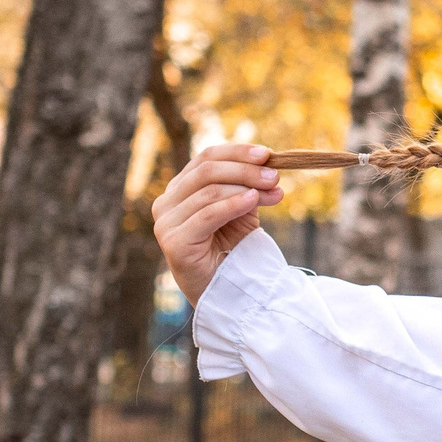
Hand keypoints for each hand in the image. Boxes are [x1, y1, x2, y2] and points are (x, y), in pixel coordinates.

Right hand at [153, 144, 283, 304]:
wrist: (228, 288)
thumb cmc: (233, 248)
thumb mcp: (243, 209)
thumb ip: (249, 187)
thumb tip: (270, 165)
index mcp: (181, 189)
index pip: (206, 158)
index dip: (237, 153)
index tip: (267, 154)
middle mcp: (167, 202)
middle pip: (207, 171)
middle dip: (245, 170)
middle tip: (275, 175)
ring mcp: (166, 222)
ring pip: (209, 191)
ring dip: (246, 187)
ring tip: (274, 191)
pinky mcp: (173, 242)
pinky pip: (207, 215)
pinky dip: (233, 204)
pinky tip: (254, 200)